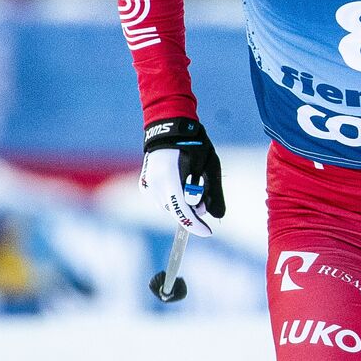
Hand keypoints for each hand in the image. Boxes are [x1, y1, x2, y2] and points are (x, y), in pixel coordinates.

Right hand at [139, 117, 225, 236]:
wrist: (170, 128)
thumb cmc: (193, 144)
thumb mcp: (209, 165)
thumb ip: (213, 191)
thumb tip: (217, 215)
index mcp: (169, 177)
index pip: (182, 210)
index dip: (195, 225)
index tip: (208, 232)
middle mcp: (154, 184)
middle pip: (176, 210)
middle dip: (192, 208)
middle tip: (202, 191)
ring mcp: (147, 185)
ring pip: (168, 207)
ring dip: (182, 202)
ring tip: (190, 181)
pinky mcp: (144, 184)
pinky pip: (161, 200)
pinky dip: (173, 197)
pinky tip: (179, 182)